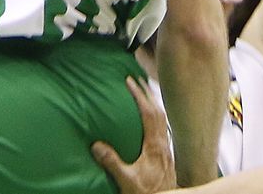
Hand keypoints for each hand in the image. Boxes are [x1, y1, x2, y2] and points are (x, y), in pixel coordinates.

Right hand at [92, 77, 177, 193]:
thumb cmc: (147, 193)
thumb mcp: (126, 180)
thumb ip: (112, 162)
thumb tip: (96, 145)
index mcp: (155, 147)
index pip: (149, 114)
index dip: (140, 96)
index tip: (129, 82)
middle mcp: (164, 145)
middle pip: (159, 112)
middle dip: (148, 94)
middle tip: (137, 80)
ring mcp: (167, 151)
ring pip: (163, 121)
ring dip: (153, 104)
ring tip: (143, 94)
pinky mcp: (166, 157)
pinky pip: (162, 129)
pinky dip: (155, 118)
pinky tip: (148, 121)